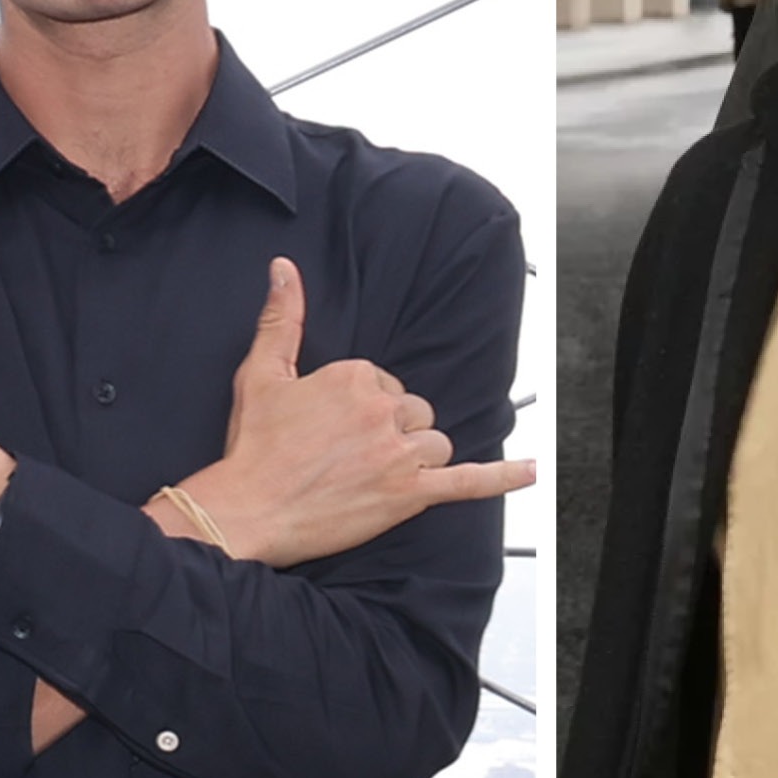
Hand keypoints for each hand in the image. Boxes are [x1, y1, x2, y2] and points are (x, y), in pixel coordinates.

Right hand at [167, 258, 533, 567]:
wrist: (247, 509)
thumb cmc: (253, 447)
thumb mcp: (261, 374)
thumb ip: (282, 318)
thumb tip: (284, 268)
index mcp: (354, 377)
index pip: (385, 383)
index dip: (365, 408)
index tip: (337, 428)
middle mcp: (382, 410)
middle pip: (415, 412)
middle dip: (394, 431)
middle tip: (353, 455)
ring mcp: (399, 454)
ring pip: (435, 443)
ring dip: (417, 455)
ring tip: (379, 473)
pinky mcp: (409, 495)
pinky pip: (467, 482)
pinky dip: (502, 477)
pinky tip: (530, 471)